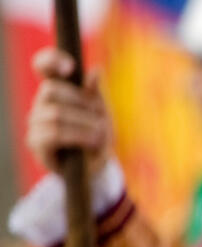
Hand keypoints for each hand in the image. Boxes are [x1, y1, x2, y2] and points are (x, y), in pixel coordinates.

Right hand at [26, 48, 111, 177]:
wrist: (96, 167)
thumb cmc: (97, 135)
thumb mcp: (102, 113)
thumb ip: (96, 94)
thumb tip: (95, 70)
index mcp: (58, 89)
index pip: (43, 66)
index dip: (51, 60)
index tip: (70, 67)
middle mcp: (42, 103)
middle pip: (50, 89)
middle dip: (80, 102)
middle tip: (100, 118)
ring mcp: (36, 122)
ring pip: (55, 113)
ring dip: (84, 123)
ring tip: (101, 133)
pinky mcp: (36, 142)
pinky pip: (53, 133)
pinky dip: (77, 136)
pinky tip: (92, 141)